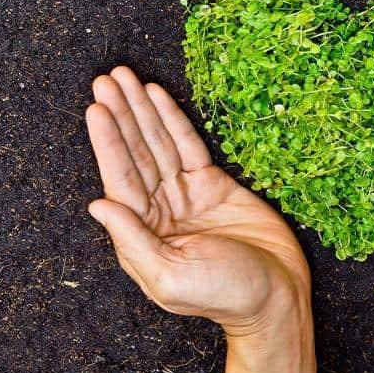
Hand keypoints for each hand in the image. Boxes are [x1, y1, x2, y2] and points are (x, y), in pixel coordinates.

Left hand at [86, 67, 316, 372]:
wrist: (276, 294)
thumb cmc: (224, 294)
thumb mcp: (171, 278)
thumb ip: (133, 241)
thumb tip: (97, 204)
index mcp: (144, 233)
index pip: (121, 179)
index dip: (109, 142)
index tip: (98, 108)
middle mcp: (160, 209)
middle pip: (136, 153)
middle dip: (121, 115)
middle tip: (107, 78)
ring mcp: (187, 194)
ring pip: (159, 144)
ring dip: (141, 110)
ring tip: (125, 78)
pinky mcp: (215, 184)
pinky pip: (189, 147)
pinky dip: (174, 121)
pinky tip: (158, 97)